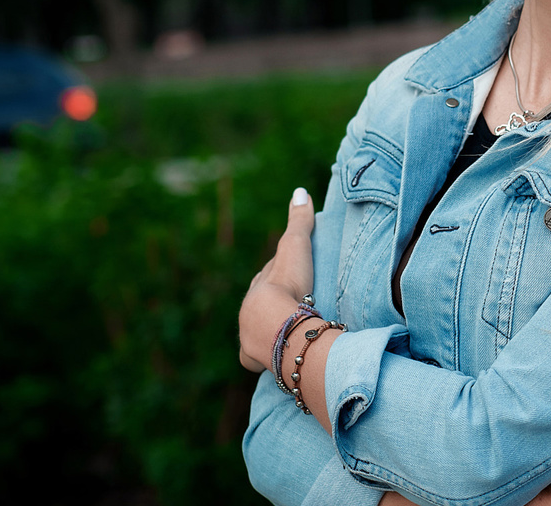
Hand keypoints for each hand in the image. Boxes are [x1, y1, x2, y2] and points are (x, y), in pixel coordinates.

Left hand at [239, 187, 316, 372]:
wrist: (277, 325)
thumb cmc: (288, 285)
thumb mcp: (296, 247)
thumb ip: (299, 221)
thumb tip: (301, 191)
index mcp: (259, 285)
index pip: (269, 276)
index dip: (279, 274)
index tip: (293, 275)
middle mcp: (249, 310)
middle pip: (261, 304)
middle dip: (272, 304)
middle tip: (292, 306)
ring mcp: (249, 335)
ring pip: (257, 331)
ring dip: (268, 331)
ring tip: (286, 334)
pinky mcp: (253, 358)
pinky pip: (255, 359)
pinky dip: (262, 359)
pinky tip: (271, 360)